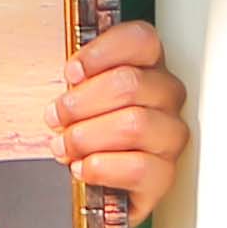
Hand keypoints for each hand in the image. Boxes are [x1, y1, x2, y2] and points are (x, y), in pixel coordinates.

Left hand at [51, 20, 186, 215]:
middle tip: (56, 117)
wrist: (99, 186)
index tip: (72, 73)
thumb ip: (80, 81)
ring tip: (64, 145)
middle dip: (82, 102)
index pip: (141, 40)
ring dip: (87, 136)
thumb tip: (73, 79)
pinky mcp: (165, 175)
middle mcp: (166, 97)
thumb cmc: (91, 132)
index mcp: (148, 66)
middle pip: (130, 83)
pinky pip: (139, 167)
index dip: (102, 53)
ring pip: (134, 124)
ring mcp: (170, 136)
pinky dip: (102, 167)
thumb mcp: (81, 97)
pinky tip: (83, 167)